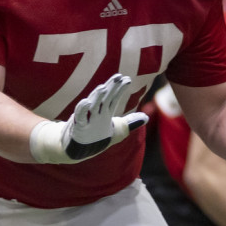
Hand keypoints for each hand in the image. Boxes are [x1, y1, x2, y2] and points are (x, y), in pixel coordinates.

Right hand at [30, 73, 147, 163]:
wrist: (78, 149)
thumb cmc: (97, 138)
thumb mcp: (117, 130)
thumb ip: (129, 122)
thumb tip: (147, 118)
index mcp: (106, 112)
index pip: (114, 98)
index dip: (120, 88)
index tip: (127, 79)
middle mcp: (97, 113)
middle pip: (105, 98)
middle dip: (111, 87)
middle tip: (119, 76)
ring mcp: (87, 118)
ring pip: (93, 105)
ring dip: (97, 96)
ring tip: (103, 87)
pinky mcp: (78, 126)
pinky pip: (79, 116)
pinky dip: (82, 109)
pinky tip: (86, 102)